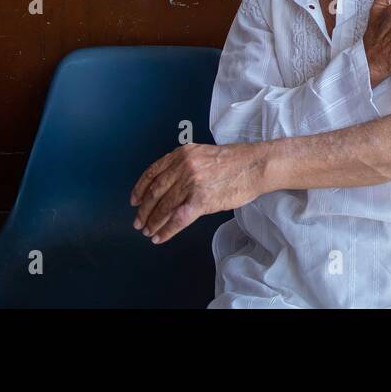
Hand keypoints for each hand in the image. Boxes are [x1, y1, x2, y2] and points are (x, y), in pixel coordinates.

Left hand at [129, 142, 269, 244]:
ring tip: (149, 232)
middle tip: (139, 222)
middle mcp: (183, 167)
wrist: (256, 165)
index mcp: (182, 154)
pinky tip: (160, 237)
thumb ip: (185, 166)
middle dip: (144, 210)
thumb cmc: (235, 161)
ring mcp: (191, 183)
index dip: (140, 189)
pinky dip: (166, 230)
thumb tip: (170, 187)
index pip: (153, 172)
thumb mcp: (204, 154)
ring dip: (153, 222)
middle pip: (155, 192)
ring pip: (164, 207)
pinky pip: (177, 219)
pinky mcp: (201, 200)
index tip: (134, 200)